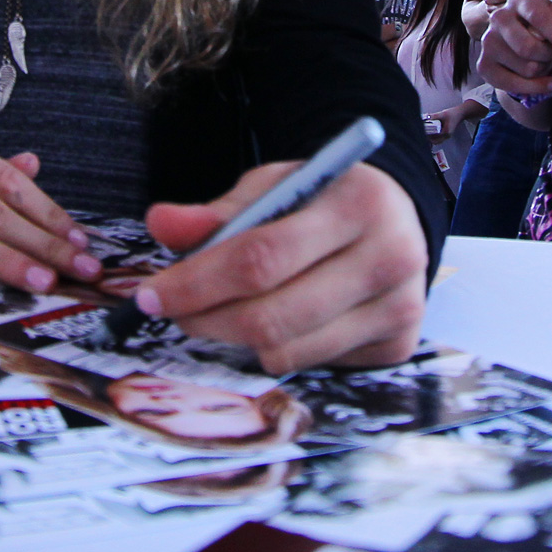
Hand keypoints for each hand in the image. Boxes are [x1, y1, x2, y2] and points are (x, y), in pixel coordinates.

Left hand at [138, 160, 426, 374]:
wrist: (398, 217)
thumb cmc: (325, 199)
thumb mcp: (275, 185)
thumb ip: (219, 211)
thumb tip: (162, 224)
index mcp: (359, 202)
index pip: (262, 257)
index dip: (197, 282)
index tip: (152, 294)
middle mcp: (391, 257)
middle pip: (273, 317)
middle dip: (206, 320)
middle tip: (174, 312)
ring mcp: (400, 308)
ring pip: (288, 352)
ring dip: (239, 339)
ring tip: (226, 310)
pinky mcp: (399, 346)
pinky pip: (313, 365)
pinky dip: (281, 349)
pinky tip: (282, 319)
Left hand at [424, 112, 454, 142]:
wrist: (460, 114)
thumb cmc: (453, 114)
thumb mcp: (442, 114)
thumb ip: (433, 116)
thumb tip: (425, 118)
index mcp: (446, 132)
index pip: (434, 138)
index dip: (427, 136)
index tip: (422, 132)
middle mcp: (447, 136)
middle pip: (435, 142)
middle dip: (428, 138)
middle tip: (423, 133)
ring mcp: (447, 136)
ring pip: (437, 141)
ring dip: (431, 138)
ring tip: (426, 132)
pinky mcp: (446, 134)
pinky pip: (438, 138)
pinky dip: (434, 136)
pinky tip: (431, 131)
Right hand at [481, 0, 551, 95]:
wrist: (524, 40)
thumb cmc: (548, 27)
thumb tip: (540, 39)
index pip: (538, 16)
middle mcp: (499, 17)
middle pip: (528, 48)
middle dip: (549, 56)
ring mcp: (488, 42)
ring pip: (527, 69)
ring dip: (544, 70)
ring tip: (544, 61)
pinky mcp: (484, 65)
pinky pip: (515, 86)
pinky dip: (537, 88)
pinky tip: (548, 83)